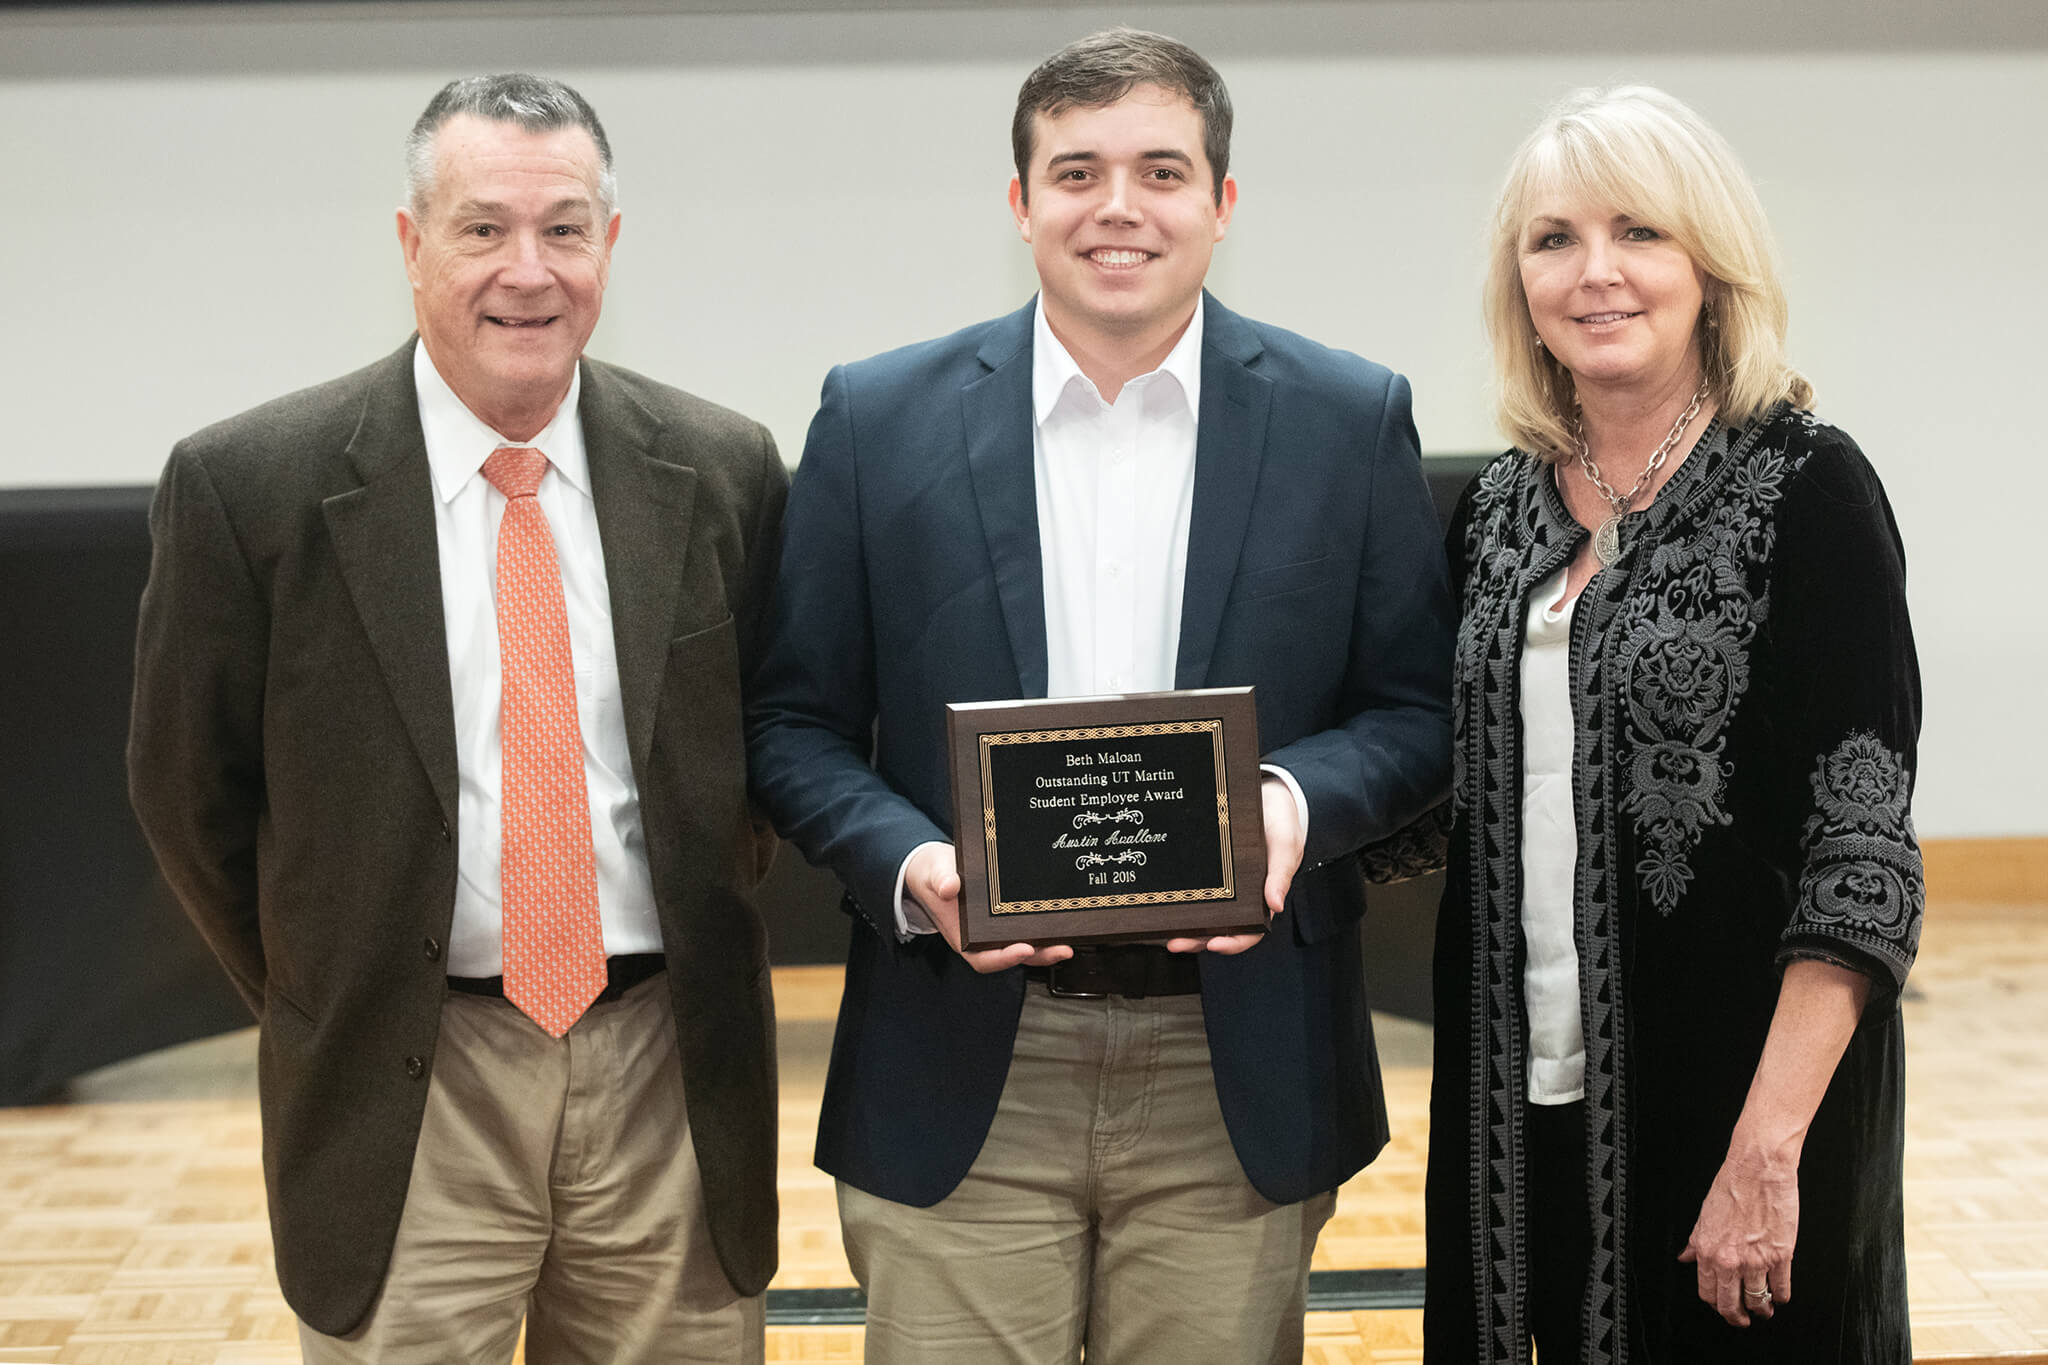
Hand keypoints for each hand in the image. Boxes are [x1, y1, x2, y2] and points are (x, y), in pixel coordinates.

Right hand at [906, 843, 1072, 973]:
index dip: (1004, 958)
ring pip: (1023, 945)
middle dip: (1038, 956)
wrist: (937, 869)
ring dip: (1046, 947)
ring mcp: (995, 930)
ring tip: (1069, 943)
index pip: (983, 958)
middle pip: (1012, 955)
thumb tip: (949, 887)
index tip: (1023, 949)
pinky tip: (1062, 924)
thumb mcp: (934, 874)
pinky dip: (1044, 931)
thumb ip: (940, 880)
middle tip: (1062, 949)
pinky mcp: (1005, 918)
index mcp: (962, 937)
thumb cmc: (934, 875)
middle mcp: (981, 939)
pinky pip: (1026, 929)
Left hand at [1167, 778, 1301, 954]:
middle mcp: (1241, 897)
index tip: (1213, 944)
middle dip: (1197, 940)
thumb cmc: (1281, 822)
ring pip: (1203, 914)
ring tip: (1163, 931)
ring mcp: (1223, 885)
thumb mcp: (1285, 844)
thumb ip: (1281, 873)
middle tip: (1175, 943)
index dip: (1232, 942)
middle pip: (1219, 929)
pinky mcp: (1208, 871)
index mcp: (1262, 898)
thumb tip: (1276, 906)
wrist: (1268, 794)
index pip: (1249, 931)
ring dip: (1185, 926)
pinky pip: (1194, 889)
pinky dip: (1180, 899)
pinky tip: (1162, 901)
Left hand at [1679, 1147, 1798, 1326]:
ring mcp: (1757, 1261)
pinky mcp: (1781, 1256)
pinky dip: (1782, 1296)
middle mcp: (1731, 1261)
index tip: (1722, 1306)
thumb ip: (1696, 1242)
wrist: (1757, 1169)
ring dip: (1762, 1310)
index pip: (1707, 1292)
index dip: (1715, 1304)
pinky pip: (1782, 1288)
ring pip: (1758, 1301)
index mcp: (1709, 1251)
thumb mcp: (1704, 1216)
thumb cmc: (1731, 1186)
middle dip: (1736, 1317)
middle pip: (1730, 1304)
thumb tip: (1685, 1257)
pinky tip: (1781, 1295)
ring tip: (1765, 1310)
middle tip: (1742, 1320)